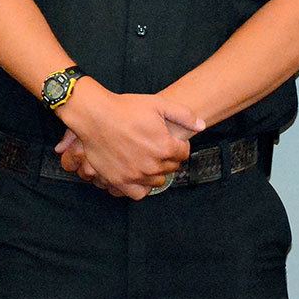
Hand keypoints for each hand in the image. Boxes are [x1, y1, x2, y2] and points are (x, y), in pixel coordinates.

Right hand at [54, 83, 201, 199]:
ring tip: (148, 159)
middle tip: (158, 147)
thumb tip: (202, 125)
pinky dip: (142, 186)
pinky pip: (139, 193)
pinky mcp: (120, 181)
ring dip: (157, 171)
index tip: (171, 140)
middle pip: (171, 167)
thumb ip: (184, 115)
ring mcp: (136, 175)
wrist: (96, 116)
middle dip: (169, 157)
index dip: (179, 145)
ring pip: (157, 181)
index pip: (183, 153)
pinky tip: (139, 174)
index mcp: (165, 147)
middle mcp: (152, 165)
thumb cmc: (126, 108)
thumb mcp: (158, 104)